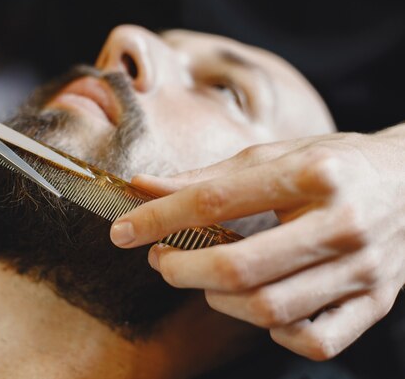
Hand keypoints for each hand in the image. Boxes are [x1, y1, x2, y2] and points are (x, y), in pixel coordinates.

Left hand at [110, 127, 404, 359]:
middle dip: (182, 269)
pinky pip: (313, 340)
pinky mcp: (374, 304)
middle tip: (160, 259)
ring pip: (270, 309)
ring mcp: (363, 271)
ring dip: (218, 299)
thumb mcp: (273, 156)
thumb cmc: (333, 164)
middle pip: (238, 268)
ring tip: (204, 276)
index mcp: (313, 174)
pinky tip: (260, 303)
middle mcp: (341, 224)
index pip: (216, 201)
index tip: (122, 230)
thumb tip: (143, 187)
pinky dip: (274, 331)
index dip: (158, 218)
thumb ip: (207, 176)